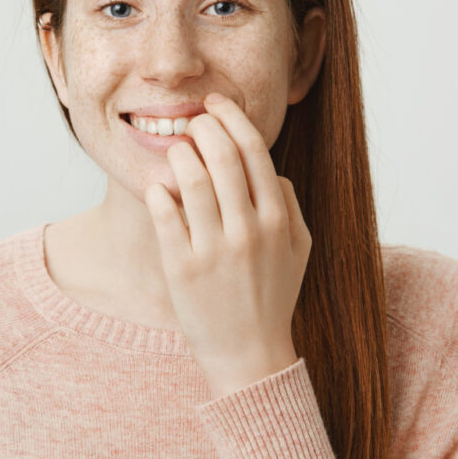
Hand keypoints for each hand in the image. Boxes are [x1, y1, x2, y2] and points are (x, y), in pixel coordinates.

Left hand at [143, 92, 311, 398]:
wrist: (249, 354)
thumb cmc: (272, 296)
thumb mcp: (298, 249)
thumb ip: (289, 204)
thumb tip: (269, 170)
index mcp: (277, 220)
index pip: (254, 151)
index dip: (232, 117)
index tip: (216, 103)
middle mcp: (247, 231)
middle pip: (222, 157)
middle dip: (203, 126)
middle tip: (192, 120)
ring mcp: (214, 250)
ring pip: (191, 180)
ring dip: (179, 154)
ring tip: (175, 150)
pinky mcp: (182, 268)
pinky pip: (165, 215)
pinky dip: (159, 191)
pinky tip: (159, 186)